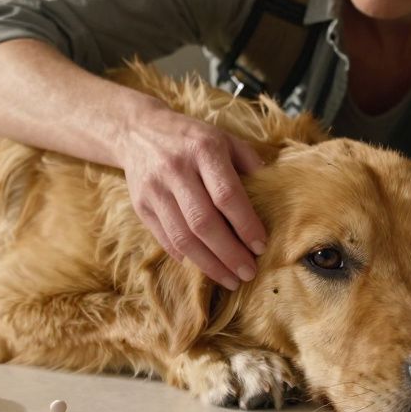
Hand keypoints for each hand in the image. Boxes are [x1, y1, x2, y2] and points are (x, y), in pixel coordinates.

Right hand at [116, 102, 266, 289]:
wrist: (138, 131)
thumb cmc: (191, 138)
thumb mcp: (224, 138)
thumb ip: (249, 162)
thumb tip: (272, 194)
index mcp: (203, 150)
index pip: (227, 195)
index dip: (246, 224)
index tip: (261, 246)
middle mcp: (176, 169)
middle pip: (203, 222)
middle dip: (229, 253)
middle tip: (248, 272)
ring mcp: (155, 189)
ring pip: (182, 237)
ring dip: (209, 264)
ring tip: (230, 279)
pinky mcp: (141, 205)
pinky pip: (164, 238)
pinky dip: (185, 257)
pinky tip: (204, 266)